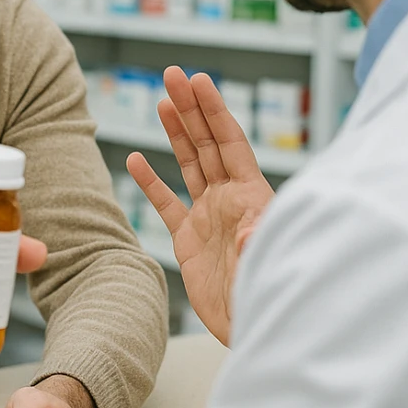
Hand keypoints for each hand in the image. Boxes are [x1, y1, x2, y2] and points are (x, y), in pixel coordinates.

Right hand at [127, 68, 274, 344]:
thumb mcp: (267, 266)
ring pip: (189, 165)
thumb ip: (258, 244)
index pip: (230, 142)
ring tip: (162, 102)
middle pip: (207, 143)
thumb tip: (249, 228)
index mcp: (252, 197)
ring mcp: (209, 218)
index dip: (214, 110)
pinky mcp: (189, 243)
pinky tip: (136, 159)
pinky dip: (151, 182)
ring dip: (176, 133)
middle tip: (173, 74)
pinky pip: (167, 205)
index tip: (199, 80)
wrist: (256, 333)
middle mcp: (230, 201)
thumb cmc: (271, 297)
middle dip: (191, 108)